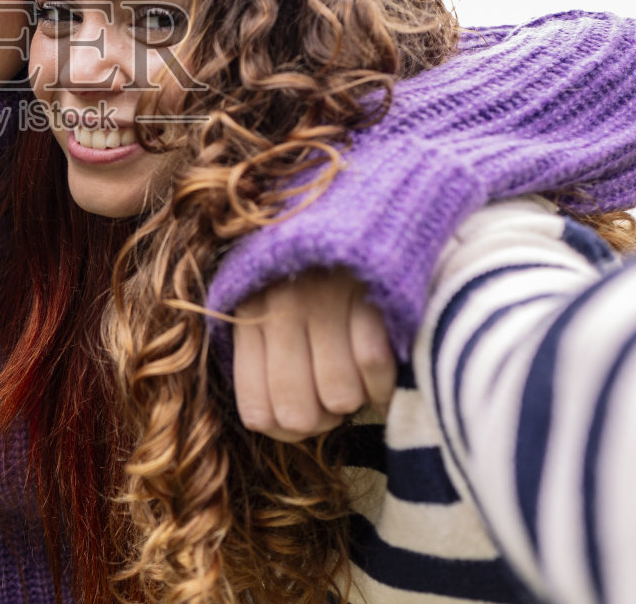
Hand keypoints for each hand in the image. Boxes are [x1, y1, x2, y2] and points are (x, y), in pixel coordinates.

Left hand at [232, 267, 396, 440]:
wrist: (367, 207)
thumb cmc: (316, 269)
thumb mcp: (271, 302)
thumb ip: (266, 356)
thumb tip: (277, 423)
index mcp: (248, 314)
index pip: (257, 411)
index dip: (289, 428)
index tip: (311, 412)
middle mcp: (278, 306)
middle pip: (298, 414)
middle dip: (327, 418)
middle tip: (340, 394)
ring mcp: (322, 295)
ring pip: (339, 396)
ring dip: (360, 396)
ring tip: (361, 371)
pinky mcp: (366, 287)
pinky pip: (374, 363)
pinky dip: (386, 377)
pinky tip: (387, 362)